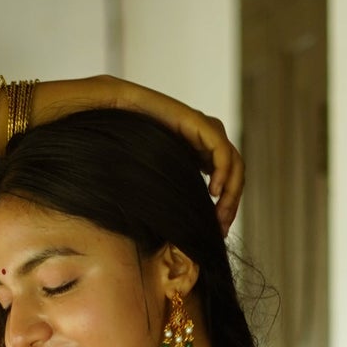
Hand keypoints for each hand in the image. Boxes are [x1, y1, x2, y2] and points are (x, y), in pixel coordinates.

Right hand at [105, 79, 245, 236]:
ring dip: (231, 193)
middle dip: (231, 204)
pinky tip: (213, 191)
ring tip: (218, 215)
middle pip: (234, 174)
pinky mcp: (198, 123)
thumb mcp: (154, 179)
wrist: (112, 111)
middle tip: (220, 229)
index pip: (226, 182)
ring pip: (234, 163)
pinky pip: (221, 150)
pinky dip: (223, 172)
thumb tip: (177, 235)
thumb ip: (172, 197)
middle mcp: (205, 142)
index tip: (217, 232)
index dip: (227, 207)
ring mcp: (203, 131)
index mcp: (198, 155)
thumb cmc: (123, 144)